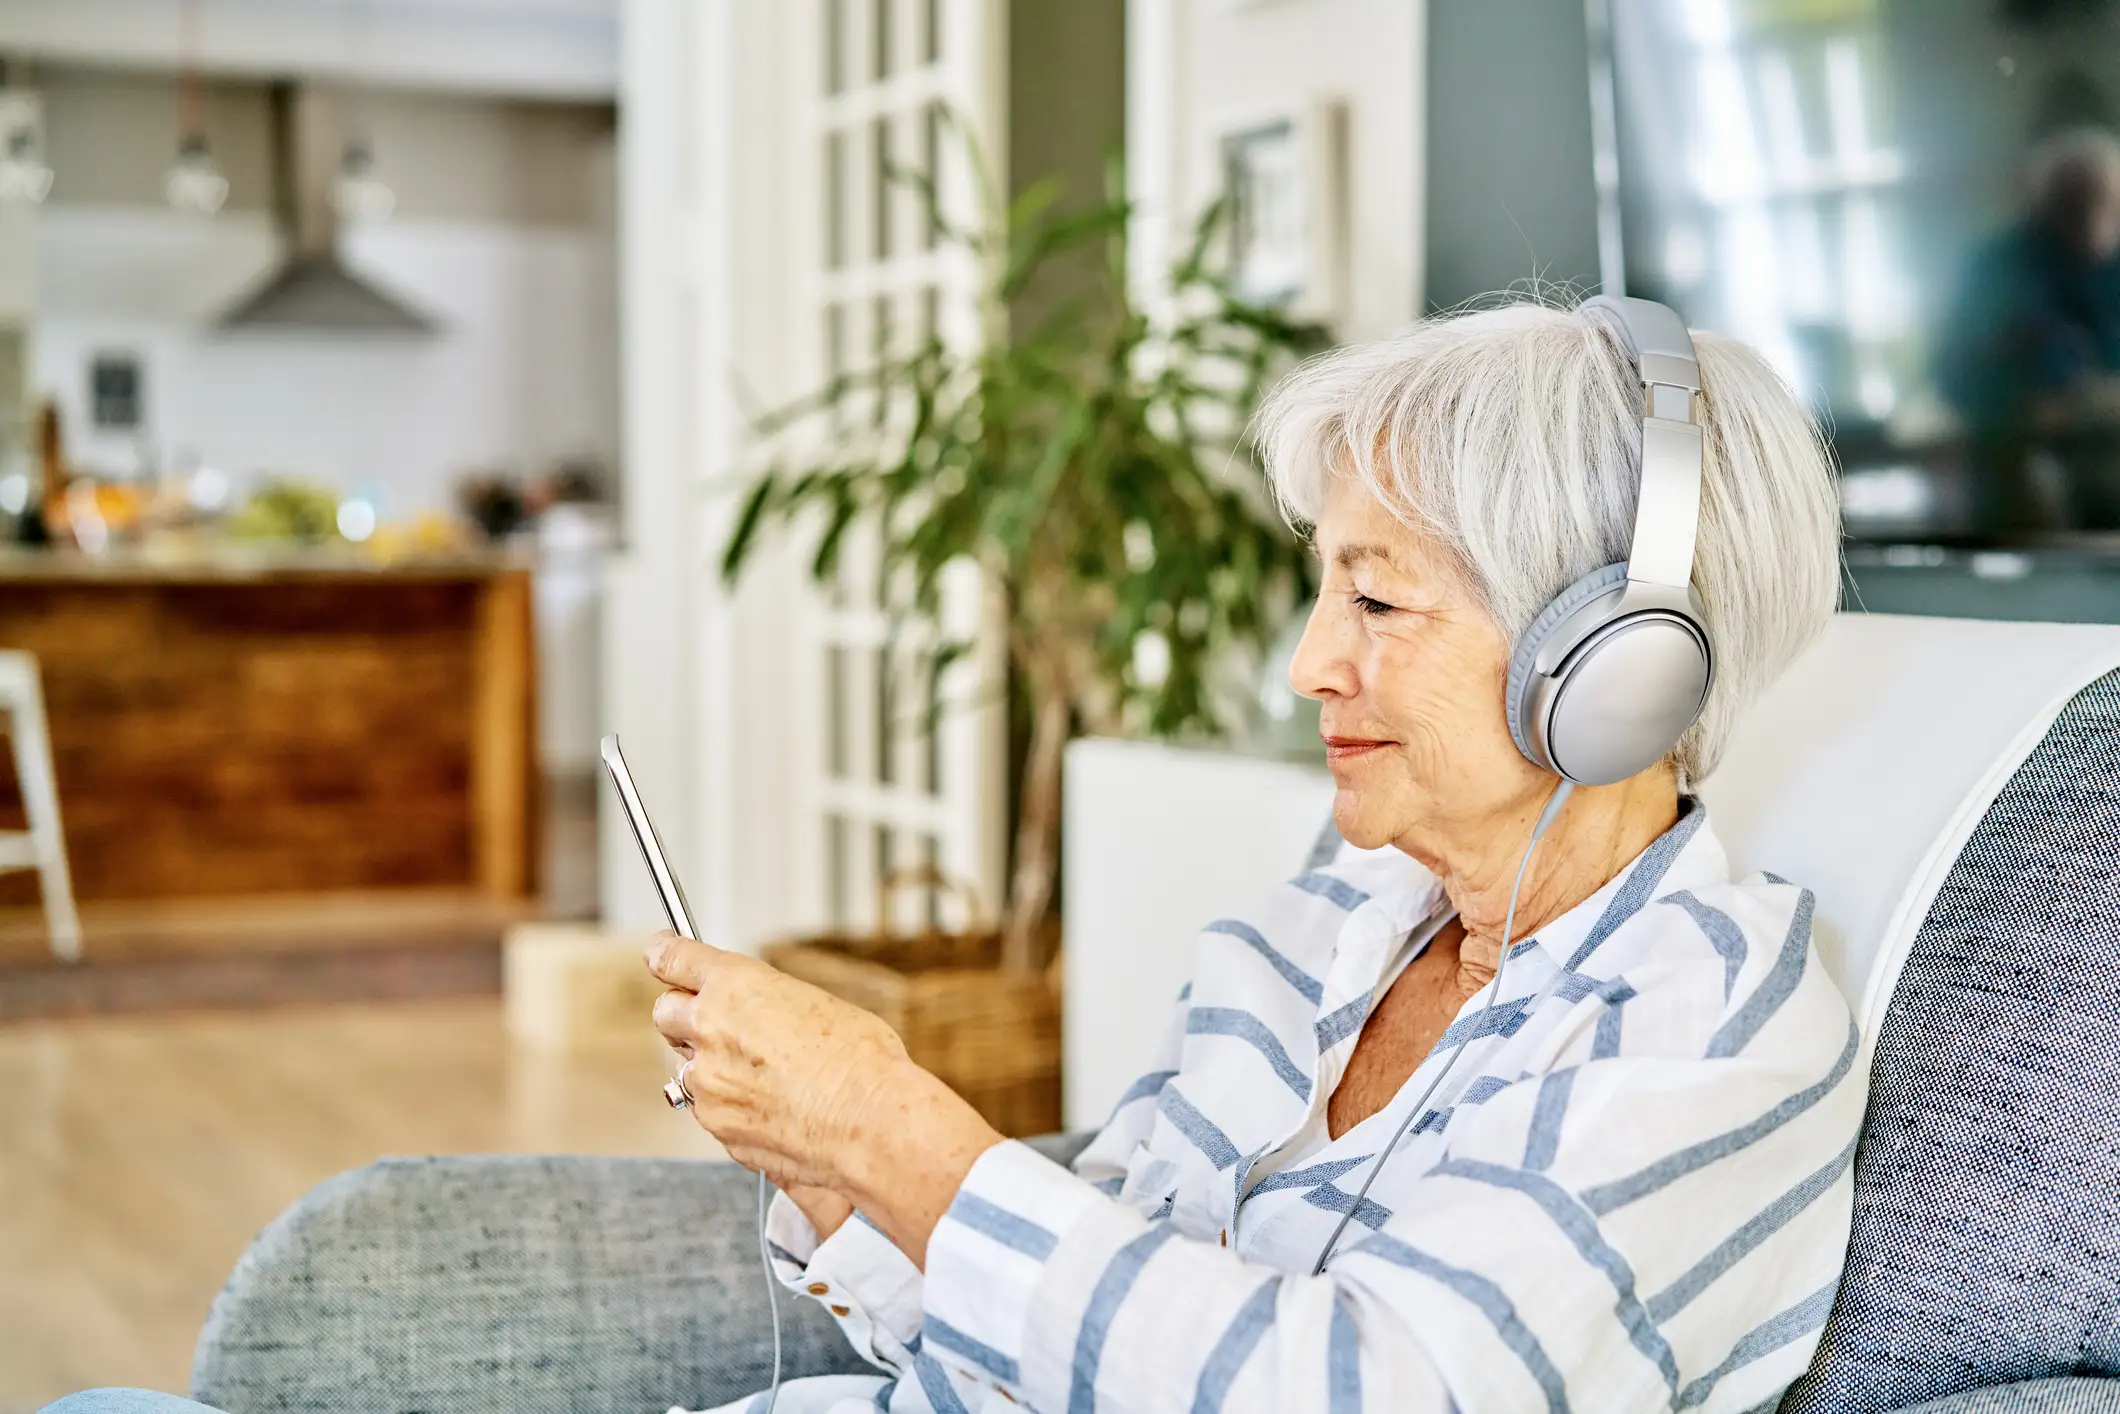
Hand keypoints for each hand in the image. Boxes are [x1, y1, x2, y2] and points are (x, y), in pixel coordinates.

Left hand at [646, 933, 1004, 1264]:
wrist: (870, 1124)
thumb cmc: (862, 1063)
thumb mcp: (816, 1005)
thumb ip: (768, 1004)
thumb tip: (755, 1014)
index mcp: (735, 986)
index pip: (673, 957)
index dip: (663, 953)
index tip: (660, 952)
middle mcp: (710, 1030)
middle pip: (665, 1012)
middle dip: (685, 1015)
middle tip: (715, 1023)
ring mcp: (706, 1082)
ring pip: (685, 1067)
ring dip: (709, 1066)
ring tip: (762, 1077)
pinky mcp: (715, 1126)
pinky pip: (707, 1109)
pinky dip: (729, 1105)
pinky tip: (771, 1107)